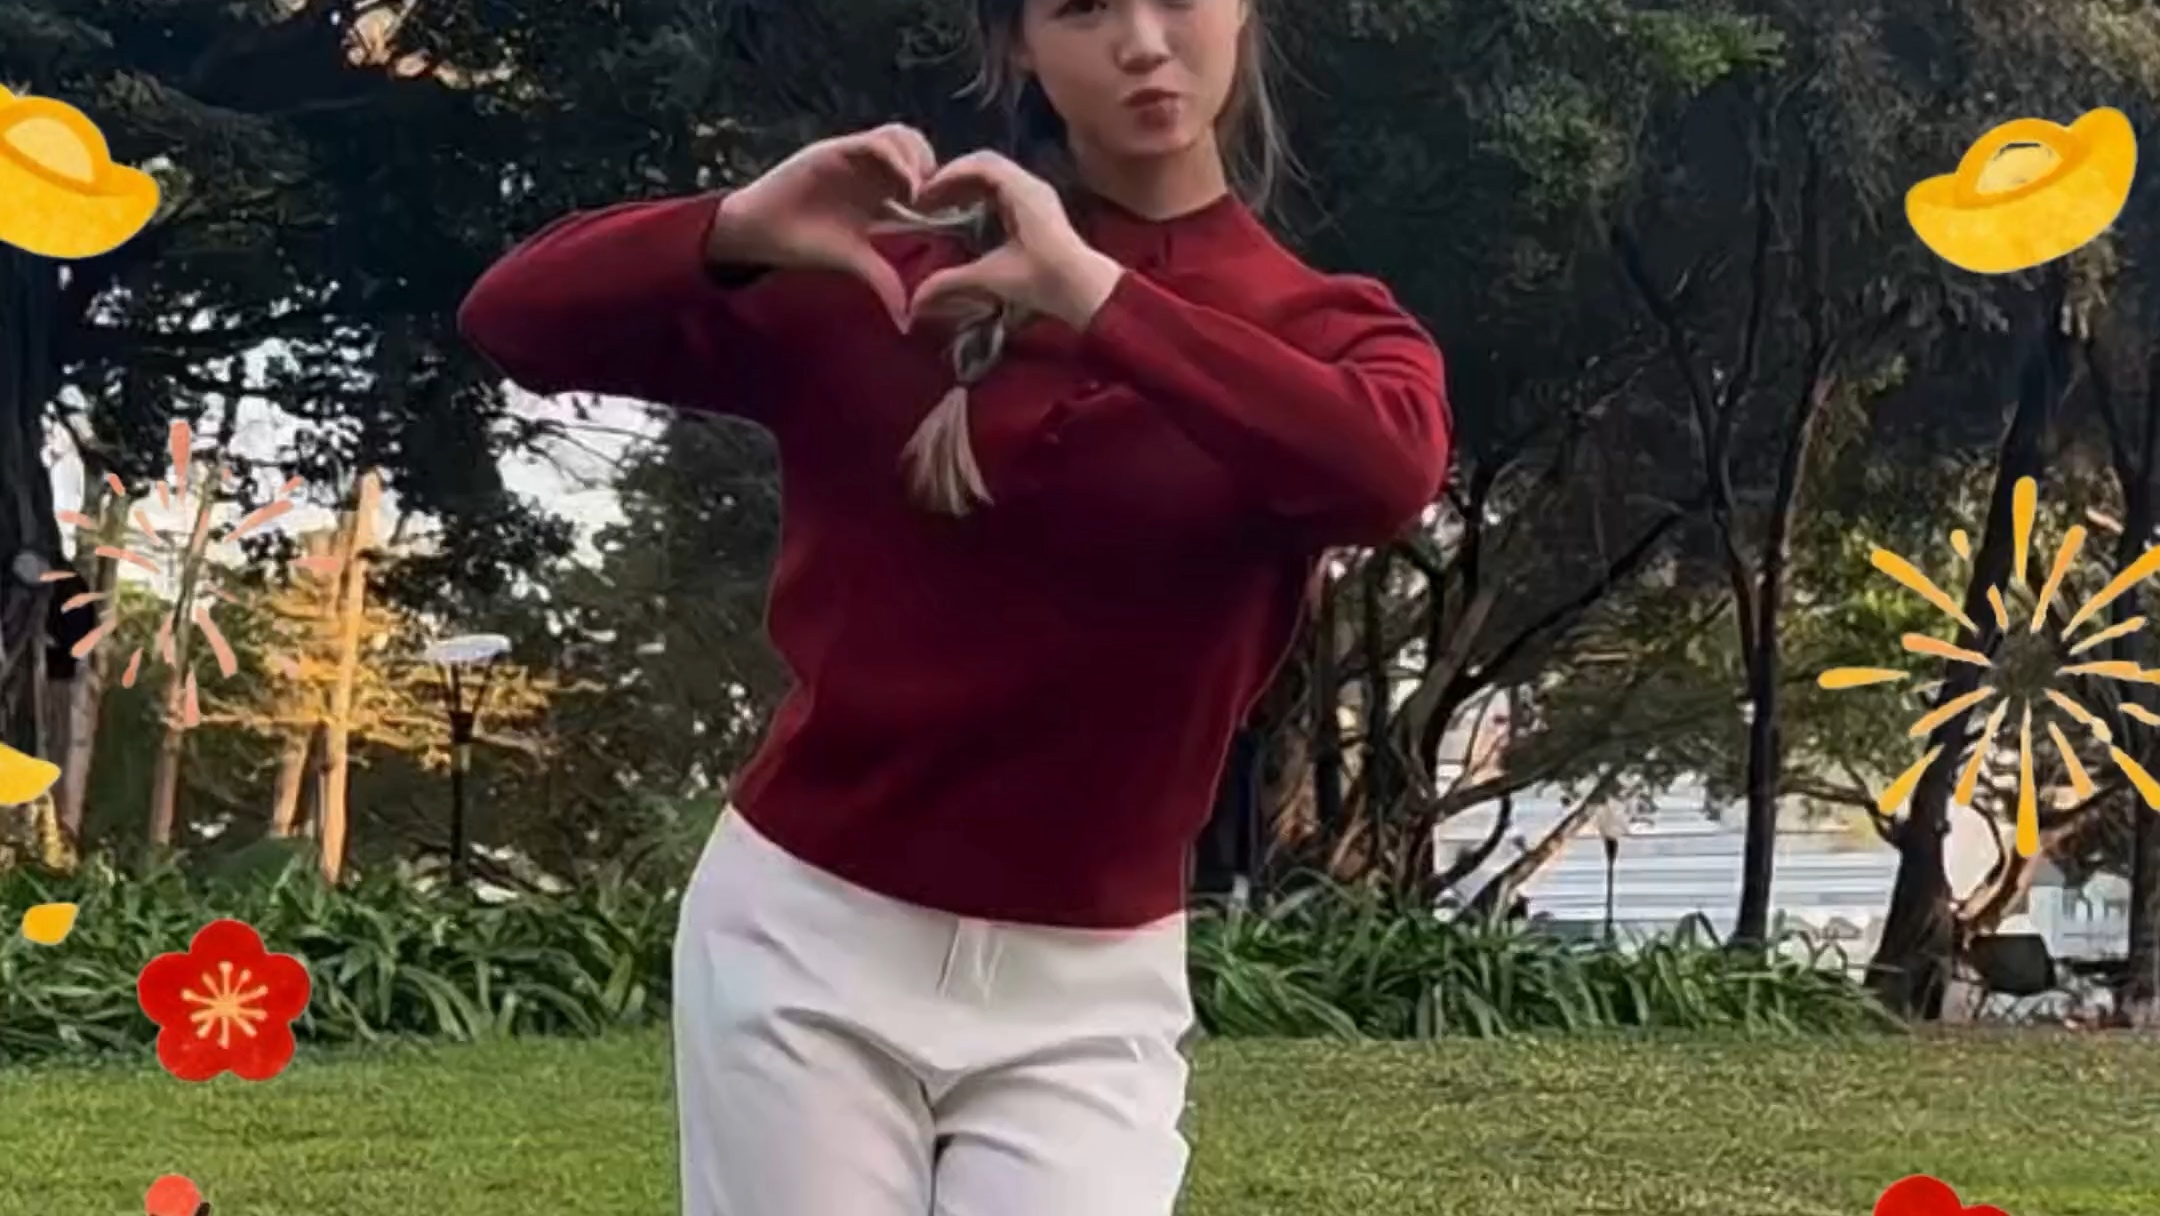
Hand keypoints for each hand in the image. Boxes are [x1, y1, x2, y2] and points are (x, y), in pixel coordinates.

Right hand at [709, 123, 936, 327]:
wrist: (759, 230)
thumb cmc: (804, 245)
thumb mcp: (853, 262)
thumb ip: (884, 281)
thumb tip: (908, 322)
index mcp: (880, 194)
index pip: (923, 175)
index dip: (941, 191)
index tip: (946, 217)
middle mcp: (871, 171)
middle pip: (919, 149)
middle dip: (935, 169)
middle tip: (934, 202)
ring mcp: (855, 157)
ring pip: (903, 137)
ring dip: (919, 160)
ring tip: (918, 194)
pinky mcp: (838, 150)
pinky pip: (877, 142)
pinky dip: (899, 159)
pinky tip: (905, 190)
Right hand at [904, 151, 1125, 331]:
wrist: (1087, 291)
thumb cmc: (1046, 281)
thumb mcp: (995, 278)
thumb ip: (952, 282)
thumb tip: (914, 301)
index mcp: (1023, 193)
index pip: (981, 165)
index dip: (948, 174)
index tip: (924, 194)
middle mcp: (1031, 185)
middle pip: (985, 163)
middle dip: (953, 176)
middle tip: (927, 197)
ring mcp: (1037, 193)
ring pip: (994, 173)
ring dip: (965, 183)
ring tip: (940, 203)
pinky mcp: (1038, 205)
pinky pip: (1003, 185)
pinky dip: (979, 192)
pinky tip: (964, 213)